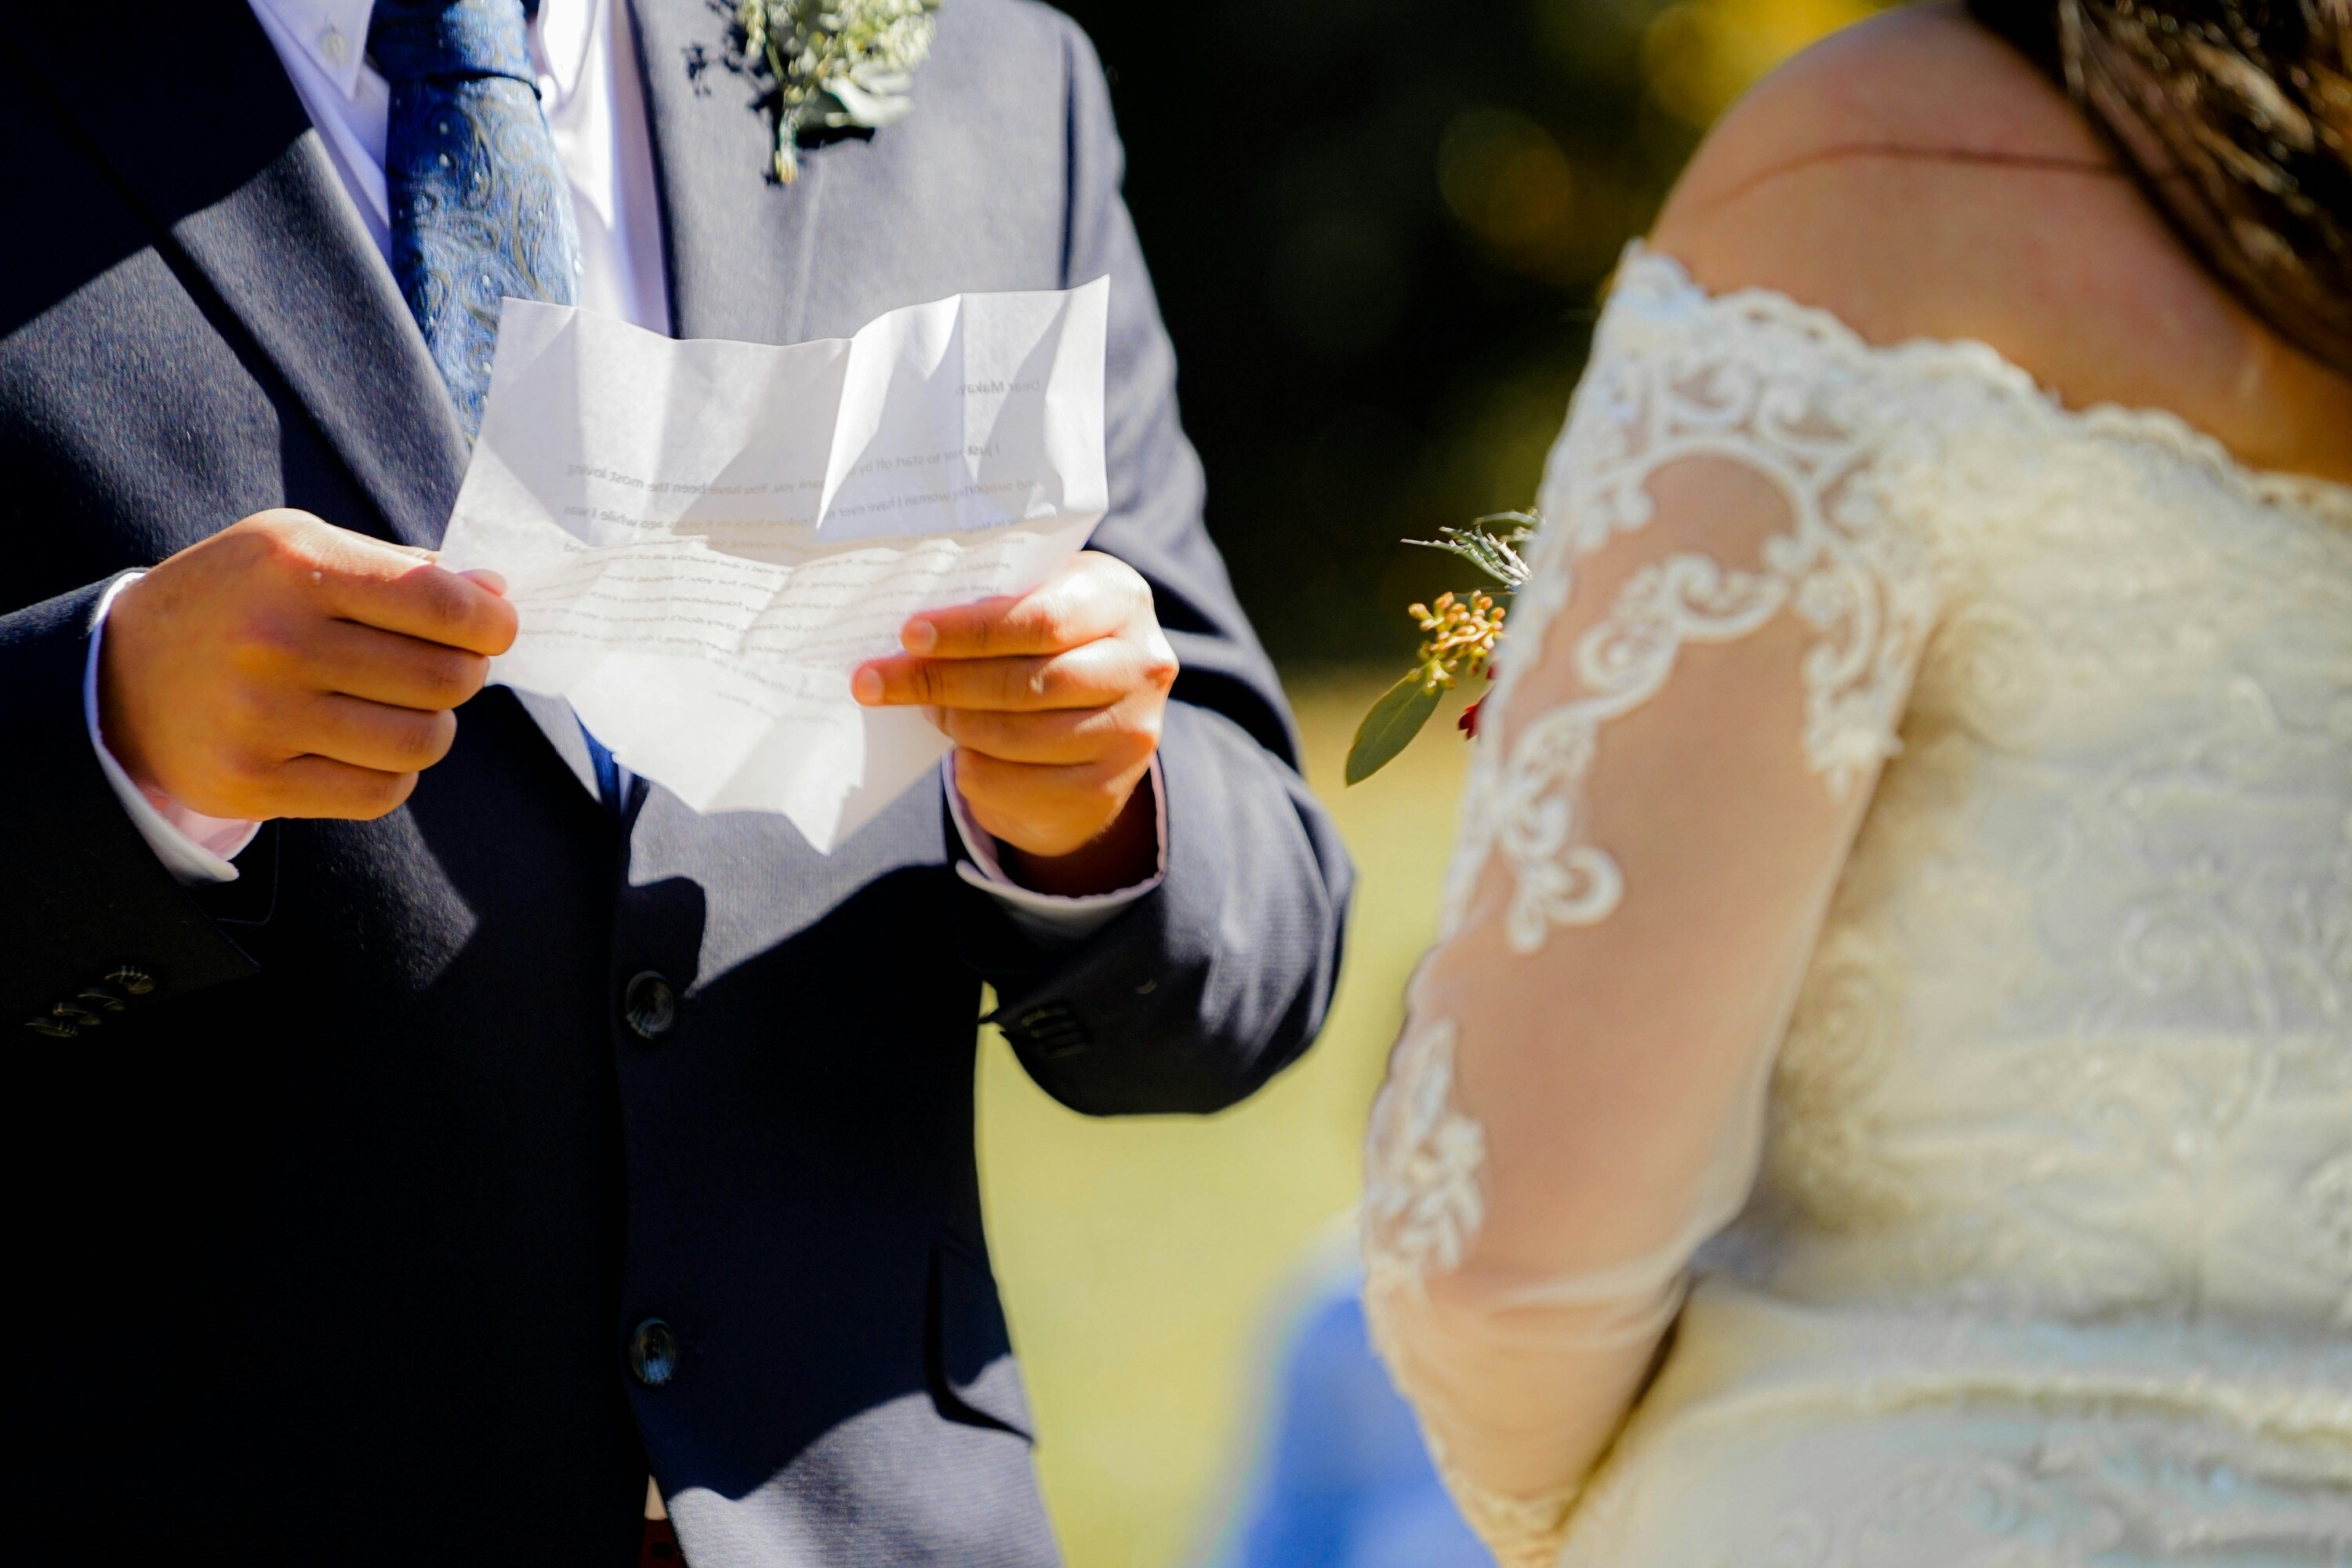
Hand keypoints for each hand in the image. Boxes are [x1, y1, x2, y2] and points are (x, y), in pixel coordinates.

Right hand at [99, 509, 517, 821]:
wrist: (120, 675)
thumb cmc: (238, 601)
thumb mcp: (298, 549)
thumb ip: (399, 568)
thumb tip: (494, 593)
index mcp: (294, 567)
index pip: (439, 603)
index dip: (491, 623)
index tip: (495, 627)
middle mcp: (275, 642)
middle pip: (445, 678)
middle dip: (464, 672)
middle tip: (442, 665)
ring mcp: (261, 718)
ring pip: (422, 741)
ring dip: (431, 725)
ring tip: (400, 706)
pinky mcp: (253, 783)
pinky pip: (381, 792)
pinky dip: (392, 772)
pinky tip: (363, 745)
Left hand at [852, 551, 1176, 892]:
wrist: (1099, 722)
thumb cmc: (1051, 645)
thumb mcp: (1041, 604)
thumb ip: (997, 604)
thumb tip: (908, 634)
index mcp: (1121, 599)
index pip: (1043, 619)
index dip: (970, 630)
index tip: (909, 635)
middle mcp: (1142, 665)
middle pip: (1025, 682)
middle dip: (941, 681)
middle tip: (879, 681)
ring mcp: (1131, 733)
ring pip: (1015, 736)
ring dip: (955, 723)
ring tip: (929, 708)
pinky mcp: (1107, 790)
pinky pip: (1014, 783)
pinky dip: (972, 768)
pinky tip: (962, 750)